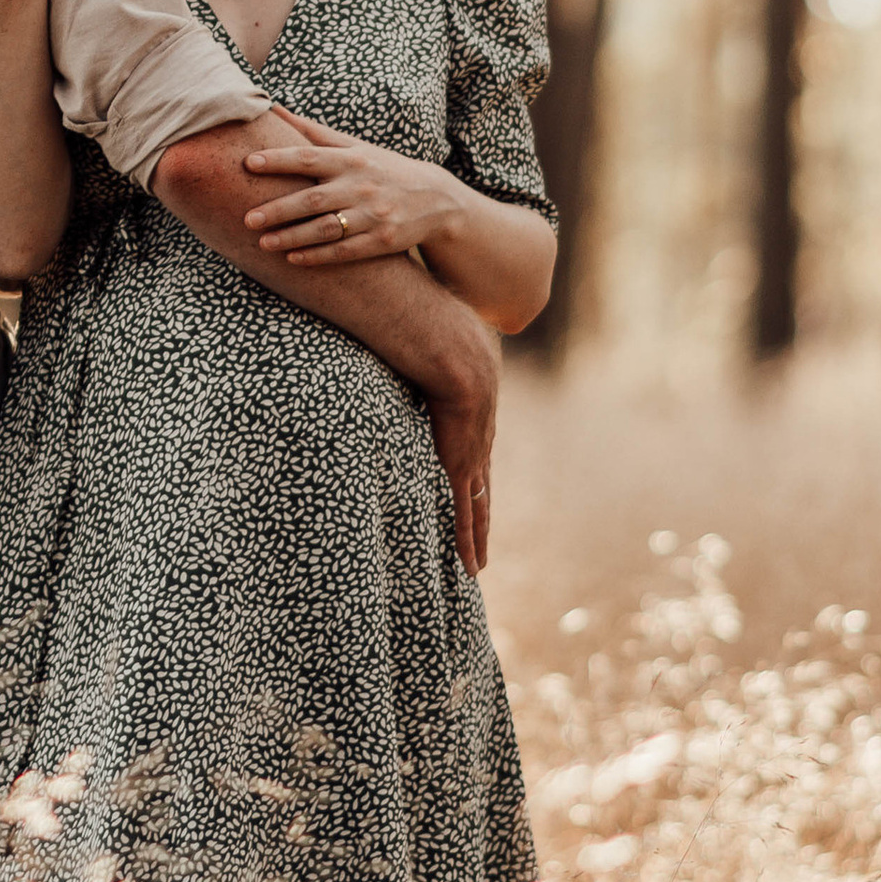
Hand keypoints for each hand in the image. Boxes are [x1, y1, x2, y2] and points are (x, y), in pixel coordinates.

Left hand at [242, 119, 462, 267]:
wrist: (436, 199)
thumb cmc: (383, 169)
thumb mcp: (355, 146)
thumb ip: (314, 132)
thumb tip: (272, 107)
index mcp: (351, 159)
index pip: (309, 156)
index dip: (278, 160)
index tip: (249, 163)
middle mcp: (361, 186)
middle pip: (313, 199)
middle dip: (279, 209)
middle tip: (247, 218)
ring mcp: (373, 215)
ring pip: (326, 229)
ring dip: (293, 237)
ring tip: (263, 243)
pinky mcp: (382, 241)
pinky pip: (345, 251)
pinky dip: (318, 256)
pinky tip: (293, 260)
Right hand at [425, 317, 498, 572]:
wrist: (454, 350)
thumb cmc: (438, 330)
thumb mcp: (432, 337)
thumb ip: (417, 337)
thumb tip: (399, 315)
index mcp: (473, 407)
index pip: (472, 444)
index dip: (472, 466)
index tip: (471, 481)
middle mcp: (479, 436)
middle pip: (482, 483)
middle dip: (481, 509)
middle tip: (482, 537)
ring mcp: (472, 455)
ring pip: (478, 507)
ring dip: (478, 536)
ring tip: (478, 562)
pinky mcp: (459, 469)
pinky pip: (465, 515)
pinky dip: (467, 541)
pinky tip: (472, 567)